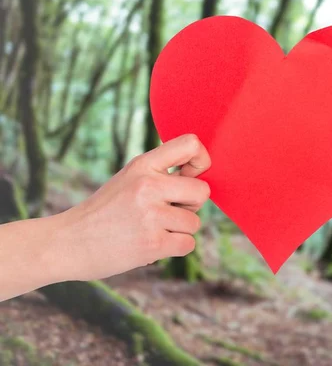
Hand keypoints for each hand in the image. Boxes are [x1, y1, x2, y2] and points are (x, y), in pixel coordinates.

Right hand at [48, 134, 210, 281]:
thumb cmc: (105, 211)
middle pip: (202, 191)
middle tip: (168, 211)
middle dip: (191, 205)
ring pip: (195, 222)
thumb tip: (201, 174)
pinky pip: (188, 244)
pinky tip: (153, 244)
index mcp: (142, 164)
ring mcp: (150, 215)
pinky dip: (175, 248)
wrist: (68, 243)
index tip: (191, 174)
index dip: (202, 160)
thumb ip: (161, 174)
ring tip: (152, 229)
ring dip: (179, 230)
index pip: (191, 144)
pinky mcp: (153, 243)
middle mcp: (148, 185)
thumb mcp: (129, 179)